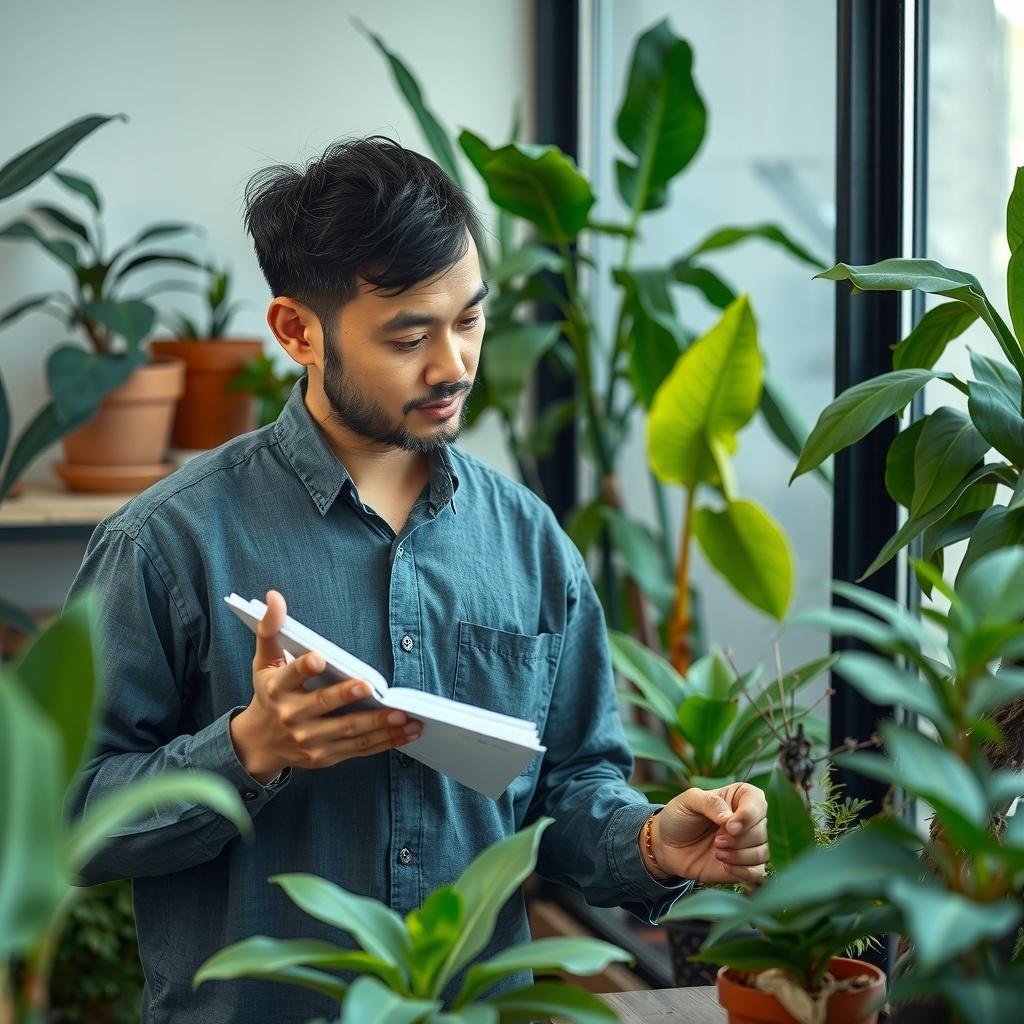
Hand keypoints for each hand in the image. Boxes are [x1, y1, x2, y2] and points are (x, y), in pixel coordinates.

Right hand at [229, 590, 420, 781]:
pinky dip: (384, 741)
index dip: (304, 667)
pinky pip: (359, 749)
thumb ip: (270, 628)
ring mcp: (310, 740)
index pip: (290, 675)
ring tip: (403, 716)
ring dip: (378, 725)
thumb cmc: (269, 693)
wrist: (260, 743)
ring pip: (348, 732)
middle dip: (346, 696)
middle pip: (322, 705)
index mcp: (277, 689)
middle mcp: (292, 716)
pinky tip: (406, 732)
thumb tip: (275, 597)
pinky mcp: (326, 756)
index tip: (319, 658)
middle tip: (370, 688)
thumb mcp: (264, 661)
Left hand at [647, 783, 767, 885]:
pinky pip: (759, 873)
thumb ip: (710, 803)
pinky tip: (724, 866)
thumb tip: (730, 819)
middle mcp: (749, 820)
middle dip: (740, 839)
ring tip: (717, 851)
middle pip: (765, 831)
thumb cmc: (679, 816)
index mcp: (740, 797)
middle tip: (717, 840)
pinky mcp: (745, 866)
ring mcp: (749, 844)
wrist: (667, 846)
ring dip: (740, 855)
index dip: (748, 816)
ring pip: (764, 852)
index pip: (759, 803)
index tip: (729, 826)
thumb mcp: (689, 801)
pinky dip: (743, 871)